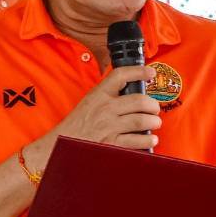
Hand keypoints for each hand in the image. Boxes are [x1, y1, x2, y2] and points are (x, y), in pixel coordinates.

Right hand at [23, 67, 162, 170]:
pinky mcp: (112, 144)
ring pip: (141, 120)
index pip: (120, 75)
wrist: (60, 145)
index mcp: (98, 95)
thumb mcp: (89, 102)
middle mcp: (105, 109)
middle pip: (139, 100)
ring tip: (154, 123)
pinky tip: (150, 139)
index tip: (150, 72)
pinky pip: (136, 140)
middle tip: (155, 109)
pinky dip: (147, 140)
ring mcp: (108, 127)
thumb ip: (108, 96)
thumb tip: (133, 92)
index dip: (138, 71)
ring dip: (153, 122)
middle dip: (153, 105)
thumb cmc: (77, 125)